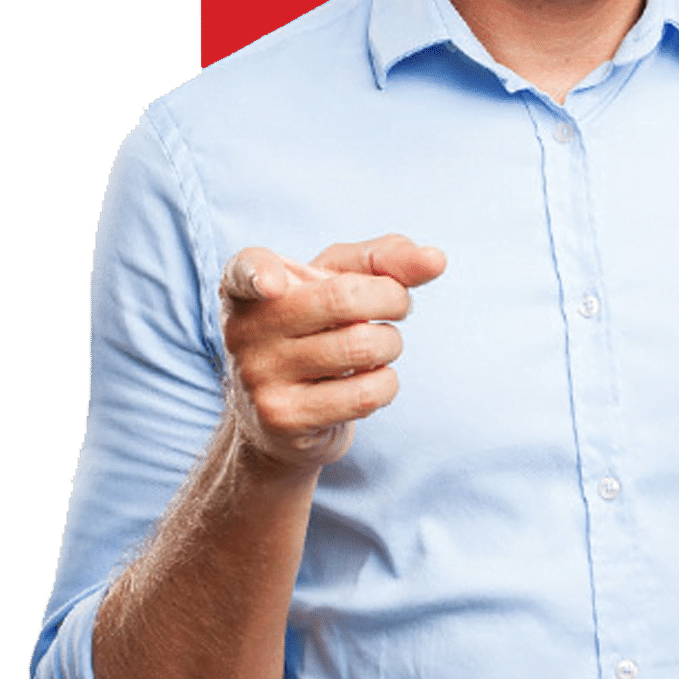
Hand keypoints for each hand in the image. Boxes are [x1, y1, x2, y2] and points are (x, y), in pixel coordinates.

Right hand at [218, 234, 446, 469]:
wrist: (283, 418)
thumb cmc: (318, 328)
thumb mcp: (341, 281)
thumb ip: (386, 259)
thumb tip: (435, 260)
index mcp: (247, 286)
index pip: (244, 271)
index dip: (259, 273)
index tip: (274, 283)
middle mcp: (243, 330)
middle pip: (344, 299)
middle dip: (393, 299)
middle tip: (396, 307)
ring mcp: (259, 377)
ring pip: (362, 346)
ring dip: (392, 343)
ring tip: (377, 347)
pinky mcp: (284, 419)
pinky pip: (366, 393)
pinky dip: (387, 383)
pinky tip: (369, 381)